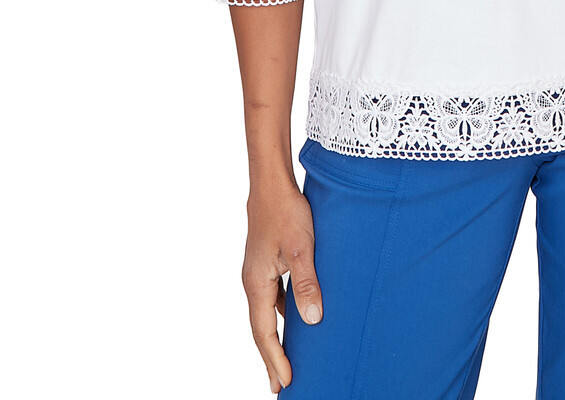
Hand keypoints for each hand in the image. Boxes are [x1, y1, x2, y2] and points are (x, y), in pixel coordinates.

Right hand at [241, 182, 322, 392]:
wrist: (272, 183)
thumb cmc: (286, 211)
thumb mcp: (300, 248)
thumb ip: (305, 283)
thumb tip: (311, 320)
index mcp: (256, 283)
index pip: (263, 332)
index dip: (275, 357)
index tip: (285, 382)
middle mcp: (253, 282)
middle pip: (261, 328)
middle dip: (271, 356)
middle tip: (281, 385)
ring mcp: (258, 272)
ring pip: (266, 314)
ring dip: (276, 337)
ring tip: (288, 358)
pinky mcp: (267, 262)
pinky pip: (272, 298)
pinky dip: (281, 316)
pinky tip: (296, 318)